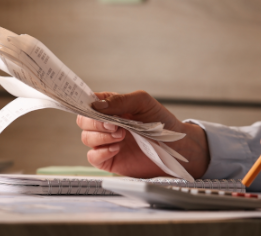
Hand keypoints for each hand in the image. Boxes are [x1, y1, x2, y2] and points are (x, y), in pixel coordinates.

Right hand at [76, 90, 209, 178]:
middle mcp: (106, 124)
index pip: (89, 103)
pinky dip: (101, 152)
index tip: (91, 107)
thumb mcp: (143, 103)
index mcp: (111, 107)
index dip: (85, 104)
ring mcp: (107, 142)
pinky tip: (117, 148)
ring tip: (121, 136)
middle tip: (114, 125)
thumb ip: (120, 101)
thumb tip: (97, 105)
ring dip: (101, 136)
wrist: (177, 147)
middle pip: (83, 121)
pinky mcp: (109, 160)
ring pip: (86, 138)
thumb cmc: (162, 122)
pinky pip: (93, 157)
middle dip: (95, 122)